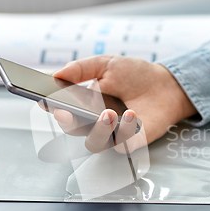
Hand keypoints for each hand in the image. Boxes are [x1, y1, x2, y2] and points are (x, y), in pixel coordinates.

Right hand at [50, 55, 196, 152]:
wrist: (165, 84)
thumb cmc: (134, 75)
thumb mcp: (106, 64)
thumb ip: (81, 69)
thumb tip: (57, 74)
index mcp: (83, 104)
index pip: (61, 109)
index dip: (50, 107)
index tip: (44, 100)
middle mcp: (94, 122)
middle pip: (73, 130)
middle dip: (68, 123)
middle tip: (67, 112)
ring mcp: (112, 134)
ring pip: (94, 143)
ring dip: (98, 130)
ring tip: (108, 113)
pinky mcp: (132, 142)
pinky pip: (122, 146)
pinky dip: (124, 132)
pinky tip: (130, 114)